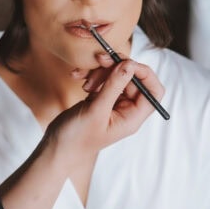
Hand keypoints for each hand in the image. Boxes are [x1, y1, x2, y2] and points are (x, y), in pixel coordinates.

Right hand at [0, 57, 164, 208]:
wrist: (56, 148)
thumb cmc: (77, 138)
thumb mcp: (96, 110)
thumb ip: (114, 86)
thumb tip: (130, 65)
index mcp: (133, 117)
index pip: (153, 91)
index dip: (145, 73)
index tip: (127, 63)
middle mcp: (126, 110)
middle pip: (133, 78)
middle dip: (116, 68)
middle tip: (101, 60)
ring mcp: (113, 104)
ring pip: (116, 76)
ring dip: (100, 72)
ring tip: (85, 82)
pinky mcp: (99, 99)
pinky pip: (101, 80)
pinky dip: (91, 76)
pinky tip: (77, 78)